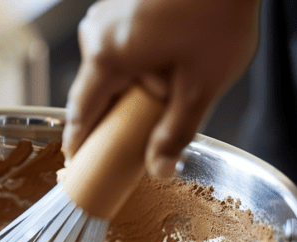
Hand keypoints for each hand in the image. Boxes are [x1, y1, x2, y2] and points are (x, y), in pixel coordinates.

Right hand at [62, 0, 260, 176]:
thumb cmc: (218, 12)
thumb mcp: (201, 84)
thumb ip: (177, 131)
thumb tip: (160, 170)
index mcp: (107, 56)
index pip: (80, 113)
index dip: (78, 144)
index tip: (78, 166)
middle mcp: (96, 33)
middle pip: (93, 92)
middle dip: (113, 116)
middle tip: (134, 138)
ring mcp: (105, 16)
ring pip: (106, 70)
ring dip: (128, 90)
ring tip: (165, 92)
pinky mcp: (119, 6)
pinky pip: (116, 49)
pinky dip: (134, 67)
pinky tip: (165, 66)